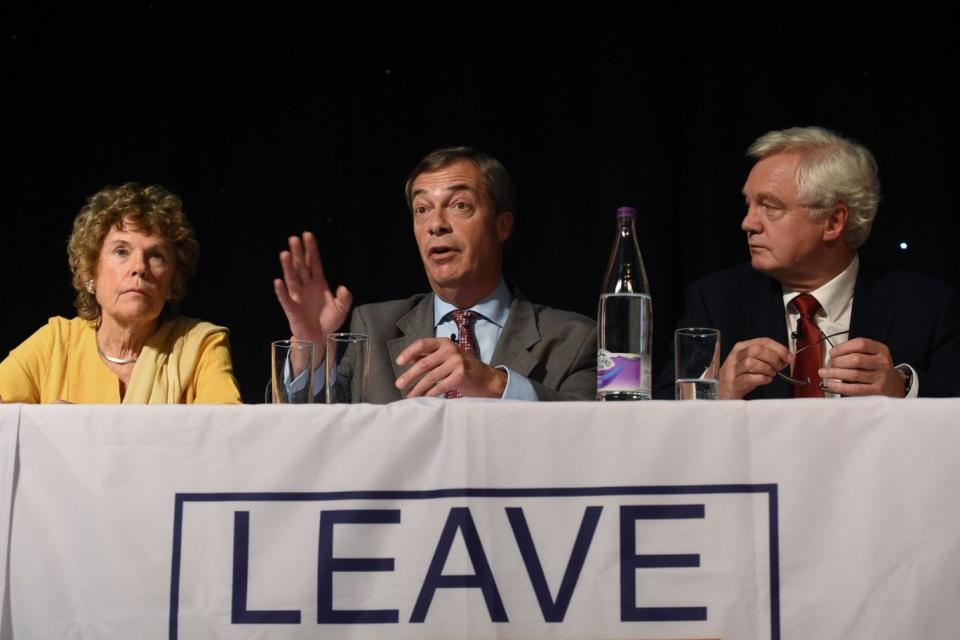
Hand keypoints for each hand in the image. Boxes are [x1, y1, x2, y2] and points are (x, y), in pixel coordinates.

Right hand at [273, 231, 352, 345]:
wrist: (320, 338)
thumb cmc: (329, 321)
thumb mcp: (342, 309)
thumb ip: (344, 298)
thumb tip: (343, 288)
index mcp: (319, 283)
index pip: (314, 263)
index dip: (311, 250)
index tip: (308, 235)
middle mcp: (307, 286)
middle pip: (301, 266)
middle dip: (298, 253)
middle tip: (294, 238)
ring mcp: (298, 296)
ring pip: (292, 278)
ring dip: (288, 266)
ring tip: (285, 253)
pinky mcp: (292, 309)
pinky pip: (286, 298)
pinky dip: (281, 290)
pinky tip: (278, 281)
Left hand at [395, 338, 506, 397]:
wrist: (485, 378)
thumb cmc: (463, 367)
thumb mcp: (446, 357)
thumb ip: (429, 356)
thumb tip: (409, 360)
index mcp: (444, 342)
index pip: (422, 344)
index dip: (408, 352)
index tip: (399, 362)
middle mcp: (450, 350)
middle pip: (424, 363)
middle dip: (409, 375)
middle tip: (399, 384)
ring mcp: (457, 362)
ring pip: (431, 377)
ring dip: (418, 388)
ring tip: (409, 395)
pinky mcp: (461, 375)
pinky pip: (440, 386)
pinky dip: (430, 393)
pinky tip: (423, 398)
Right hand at [718, 338, 791, 398]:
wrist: (722, 392)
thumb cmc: (740, 377)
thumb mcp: (752, 362)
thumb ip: (766, 356)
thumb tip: (787, 356)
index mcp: (742, 347)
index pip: (763, 341)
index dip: (779, 348)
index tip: (788, 357)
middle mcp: (735, 356)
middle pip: (756, 350)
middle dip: (773, 358)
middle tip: (779, 367)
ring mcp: (732, 370)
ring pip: (751, 363)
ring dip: (766, 369)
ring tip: (771, 374)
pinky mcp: (733, 384)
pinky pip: (748, 378)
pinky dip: (761, 379)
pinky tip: (765, 380)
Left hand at [819, 338, 905, 396]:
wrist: (895, 385)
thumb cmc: (876, 368)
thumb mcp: (872, 354)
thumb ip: (856, 352)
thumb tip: (833, 355)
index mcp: (881, 350)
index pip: (861, 344)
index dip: (843, 347)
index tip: (832, 353)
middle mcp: (882, 362)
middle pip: (856, 359)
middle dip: (838, 361)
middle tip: (830, 364)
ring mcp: (881, 377)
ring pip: (854, 374)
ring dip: (835, 373)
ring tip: (823, 373)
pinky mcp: (877, 391)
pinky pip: (856, 389)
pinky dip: (840, 386)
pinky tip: (831, 384)